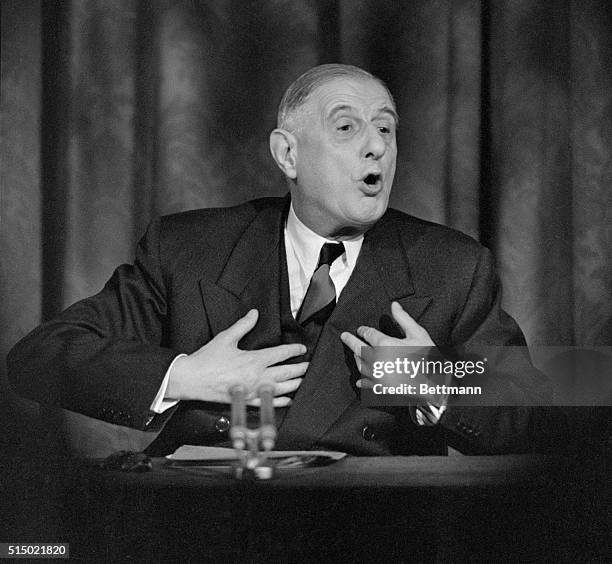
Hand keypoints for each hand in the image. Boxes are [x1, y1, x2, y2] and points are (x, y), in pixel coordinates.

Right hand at [167, 309, 306, 406]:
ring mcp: (253, 391)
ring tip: (303, 380)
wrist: (191, 380)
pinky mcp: (247, 401)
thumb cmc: (207, 360)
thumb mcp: (225, 338)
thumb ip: (243, 325)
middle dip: (300, 369)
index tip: (302, 348)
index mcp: (253, 360)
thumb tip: (254, 313)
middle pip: (286, 373)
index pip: (280, 354)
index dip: (294, 350)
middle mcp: (257, 377)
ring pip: (281, 389)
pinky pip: (268, 403)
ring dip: (295, 384)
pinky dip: (281, 402)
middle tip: (309, 365)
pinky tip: (288, 400)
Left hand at [340, 301, 434, 386]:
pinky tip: (359, 380)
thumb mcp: (417, 334)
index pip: (368, 334)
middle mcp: (376, 359)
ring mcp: (377, 375)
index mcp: (384, 344)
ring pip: (360, 365)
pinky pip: (367, 383)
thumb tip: (394, 304)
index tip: (360, 329)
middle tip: (344, 336)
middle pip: (358, 348)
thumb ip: (403, 318)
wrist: (434, 383)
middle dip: (350, 341)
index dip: (363, 330)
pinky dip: (362, 381)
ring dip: (357, 358)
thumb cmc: (427, 357)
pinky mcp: (380, 388)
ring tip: (355, 354)